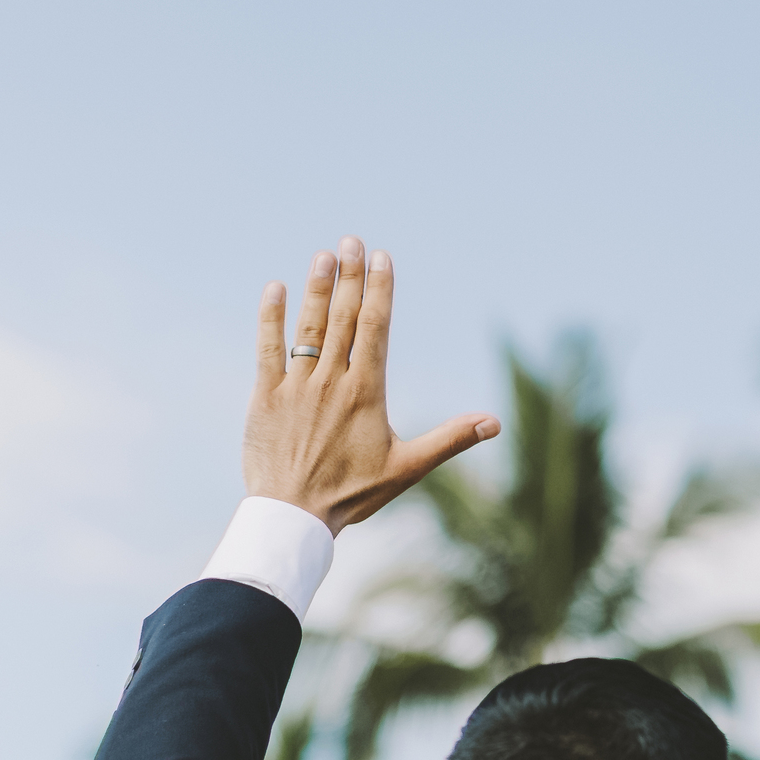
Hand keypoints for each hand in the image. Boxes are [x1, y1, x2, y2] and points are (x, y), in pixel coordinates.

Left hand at [243, 236, 500, 533]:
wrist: (293, 518)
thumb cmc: (353, 494)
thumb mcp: (408, 468)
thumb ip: (450, 439)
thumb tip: (494, 422)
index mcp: (367, 392)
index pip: (375, 328)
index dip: (379, 289)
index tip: (381, 257)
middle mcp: (331, 381)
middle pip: (343, 318)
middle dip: (349, 276)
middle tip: (352, 240)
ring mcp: (296, 387)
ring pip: (309, 328)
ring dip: (317, 288)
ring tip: (323, 254)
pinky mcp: (265, 398)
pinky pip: (268, 349)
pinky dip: (271, 318)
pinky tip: (275, 288)